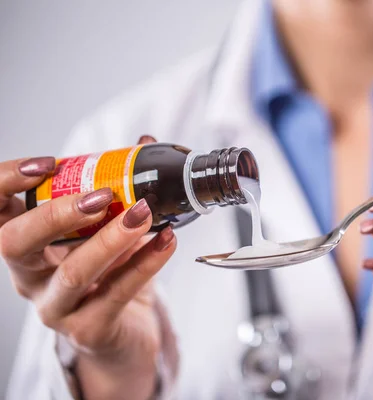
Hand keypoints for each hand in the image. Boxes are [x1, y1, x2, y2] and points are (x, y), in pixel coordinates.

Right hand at [0, 136, 175, 399]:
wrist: (128, 327)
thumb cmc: (111, 271)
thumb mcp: (109, 226)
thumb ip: (120, 186)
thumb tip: (145, 142)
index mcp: (27, 243)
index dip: (7, 182)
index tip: (48, 163)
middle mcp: (29, 275)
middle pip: (16, 243)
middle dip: (57, 214)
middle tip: (101, 196)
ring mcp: (55, 307)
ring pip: (73, 273)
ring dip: (111, 239)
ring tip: (144, 214)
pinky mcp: (88, 330)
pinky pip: (115, 295)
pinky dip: (145, 264)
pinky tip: (166, 241)